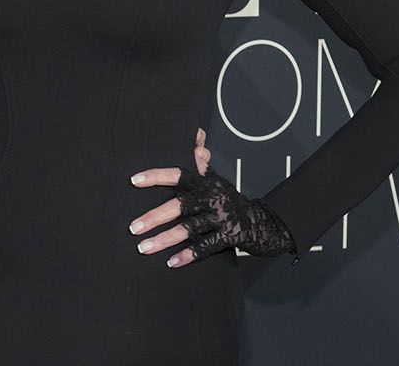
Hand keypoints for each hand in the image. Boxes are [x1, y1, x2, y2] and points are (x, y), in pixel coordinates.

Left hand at [128, 129, 293, 266]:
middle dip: (154, 217)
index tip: (134, 180)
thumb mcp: (216, 181)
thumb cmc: (231, 201)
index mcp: (206, 183)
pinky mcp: (231, 236)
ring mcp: (223, 217)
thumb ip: (201, 164)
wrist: (265, 223)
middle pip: (179, 206)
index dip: (156, 176)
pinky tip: (171, 262)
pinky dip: (188, 255)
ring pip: (188, 229)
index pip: (178, 175)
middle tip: (133, 227)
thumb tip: (196, 135)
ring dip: (164, 240)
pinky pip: (206, 247)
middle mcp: (213, 198)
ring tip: (143, 247)